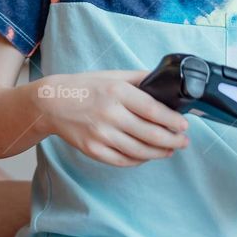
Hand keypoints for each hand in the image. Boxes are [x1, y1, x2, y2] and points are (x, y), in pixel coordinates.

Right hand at [37, 70, 189, 167]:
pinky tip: (146, 155)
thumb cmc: (85, 87)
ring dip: (159, 153)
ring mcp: (101, 134)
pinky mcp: (93, 150)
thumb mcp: (112, 76)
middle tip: (183, 141)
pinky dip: (138, 160)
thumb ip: (139, 79)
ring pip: (139, 151)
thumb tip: (166, 84)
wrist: (52, 102)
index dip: (173, 121)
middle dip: (172, 140)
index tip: (185, 125)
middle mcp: (110, 114)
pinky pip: (123, 160)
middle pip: (150, 134)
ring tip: (170, 150)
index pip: (153, 110)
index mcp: (117, 92)